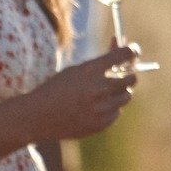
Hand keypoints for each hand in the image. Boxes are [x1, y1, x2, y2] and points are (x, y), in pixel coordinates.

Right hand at [21, 45, 138, 140]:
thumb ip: (100, 63)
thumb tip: (120, 47)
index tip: (133, 51)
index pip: (124, 55)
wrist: (37, 117)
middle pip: (132, 78)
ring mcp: (102, 108)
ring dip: (120, 92)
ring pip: (127, 96)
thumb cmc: (55, 89)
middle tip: (122, 74)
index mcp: (91, 70)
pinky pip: (117, 113)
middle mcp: (99, 88)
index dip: (132, 51)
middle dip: (129, 74)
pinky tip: (94, 108)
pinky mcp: (101, 124)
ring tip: (103, 93)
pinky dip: (110, 109)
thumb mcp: (75, 70)